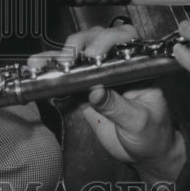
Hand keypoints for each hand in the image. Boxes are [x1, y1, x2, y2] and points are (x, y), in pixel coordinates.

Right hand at [27, 26, 184, 180]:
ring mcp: (98, 74)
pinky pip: (65, 75)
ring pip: (78, 53)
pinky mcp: (82, 88)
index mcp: (138, 66)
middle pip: (96, 38)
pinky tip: (37, 68)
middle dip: (80, 44)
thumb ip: (118, 106)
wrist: (142, 152)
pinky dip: (50, 70)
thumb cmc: (151, 134)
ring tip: (44, 62)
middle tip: (70, 60)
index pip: (125, 39)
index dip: (108, 40)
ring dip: (59, 54)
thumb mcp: (139, 122)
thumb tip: (95, 92)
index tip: (94, 55)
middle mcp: (117, 64)